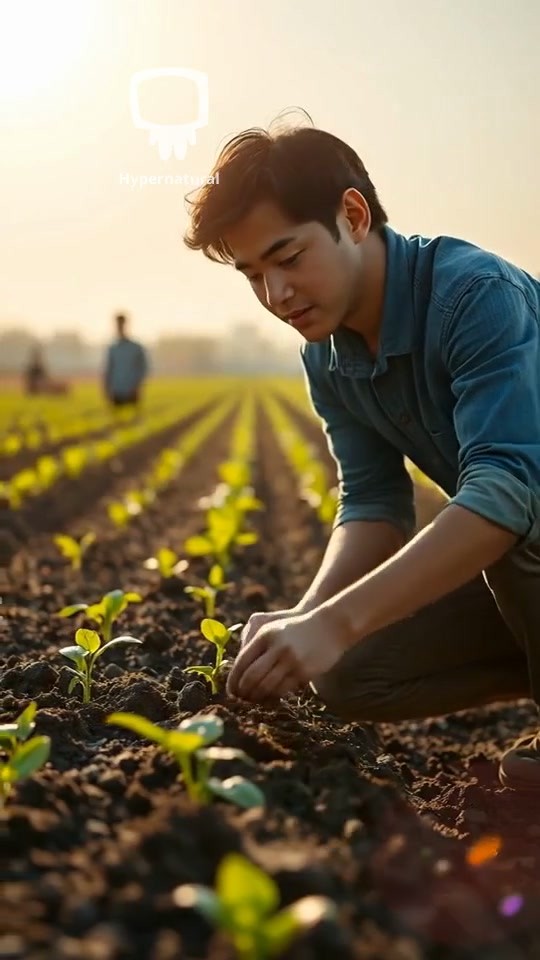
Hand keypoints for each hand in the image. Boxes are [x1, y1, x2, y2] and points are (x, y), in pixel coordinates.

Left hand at [226, 606, 351, 702]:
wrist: (329, 627)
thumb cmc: (296, 629)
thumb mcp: (273, 628)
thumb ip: (254, 643)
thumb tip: (236, 669)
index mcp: (265, 635)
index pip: (242, 662)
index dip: (233, 680)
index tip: (230, 691)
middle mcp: (276, 647)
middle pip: (252, 676)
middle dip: (243, 691)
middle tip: (240, 700)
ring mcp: (291, 660)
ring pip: (266, 686)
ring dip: (257, 697)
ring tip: (253, 701)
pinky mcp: (303, 671)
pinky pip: (283, 689)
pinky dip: (273, 696)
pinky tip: (269, 698)